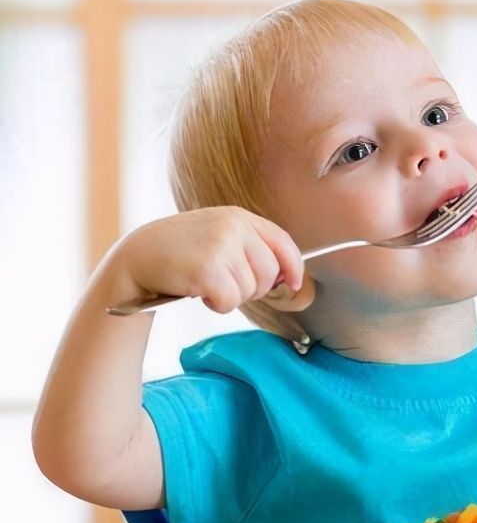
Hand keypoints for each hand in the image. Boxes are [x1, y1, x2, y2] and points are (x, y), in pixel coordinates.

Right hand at [113, 206, 306, 312]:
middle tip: (226, 285)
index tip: (294, 284)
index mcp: (239, 217)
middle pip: (270, 272)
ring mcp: (220, 246)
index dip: (294, 267)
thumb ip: (251, 249)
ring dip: (231, 296)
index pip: (283, 242)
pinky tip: (198, 291)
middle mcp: (234, 227)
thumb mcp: (218, 236)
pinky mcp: (207, 270)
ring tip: (206, 283)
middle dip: (253, 288)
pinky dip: (217, 305)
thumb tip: (288, 278)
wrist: (136, 256)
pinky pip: (230, 302)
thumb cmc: (180, 252)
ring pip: (250, 290)